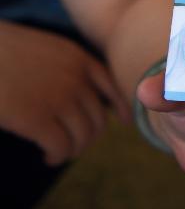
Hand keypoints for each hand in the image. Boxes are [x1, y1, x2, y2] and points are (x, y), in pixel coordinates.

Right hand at [0, 21, 129, 164]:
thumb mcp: (40, 50)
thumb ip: (62, 68)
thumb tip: (77, 98)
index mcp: (77, 57)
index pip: (111, 85)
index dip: (120, 107)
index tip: (124, 122)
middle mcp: (75, 77)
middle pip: (99, 117)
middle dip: (90, 136)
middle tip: (73, 145)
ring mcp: (58, 97)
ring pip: (83, 135)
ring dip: (74, 150)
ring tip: (59, 154)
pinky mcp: (36, 118)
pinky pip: (61, 146)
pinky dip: (58, 156)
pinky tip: (48, 158)